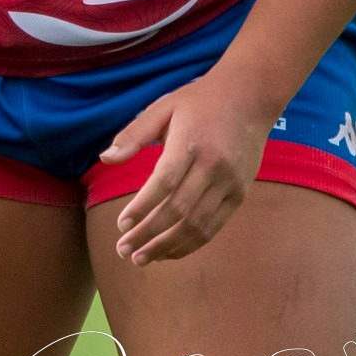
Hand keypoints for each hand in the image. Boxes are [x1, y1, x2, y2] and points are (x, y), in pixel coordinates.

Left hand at [99, 74, 274, 265]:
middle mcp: (213, 166)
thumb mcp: (162, 108)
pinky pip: (214, 226)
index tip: (121, 226)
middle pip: (179, 210)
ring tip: (142, 258)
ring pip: (198, 225)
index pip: (164, 182)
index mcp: (190, 143)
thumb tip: (105, 159)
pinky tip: (170, 251)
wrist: (250, 97)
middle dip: (149, 234)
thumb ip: (134, 134)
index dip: (142, 207)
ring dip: (168, 246)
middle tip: (124, 250)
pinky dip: (191, 243)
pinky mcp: (240, 194)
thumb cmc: (199, 101)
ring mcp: (230, 183)